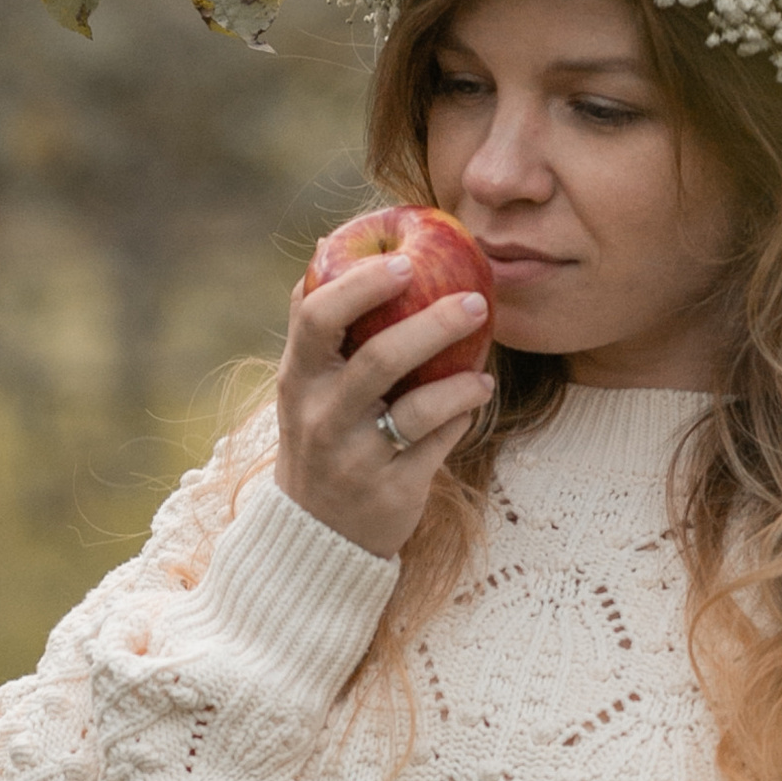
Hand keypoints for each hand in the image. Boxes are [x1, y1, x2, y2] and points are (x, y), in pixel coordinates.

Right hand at [271, 253, 492, 558]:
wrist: (315, 536)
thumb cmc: (319, 436)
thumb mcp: (301, 385)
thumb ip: (314, 323)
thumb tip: (326, 244)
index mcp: (297, 379)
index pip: (317, 317)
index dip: (361, 284)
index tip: (405, 260)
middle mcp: (321, 417)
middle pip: (378, 358)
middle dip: (432, 323)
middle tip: (476, 300)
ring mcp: (356, 457)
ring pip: (416, 408)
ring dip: (460, 379)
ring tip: (484, 364)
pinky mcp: (392, 492)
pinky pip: (438, 444)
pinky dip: (461, 415)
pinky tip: (476, 395)